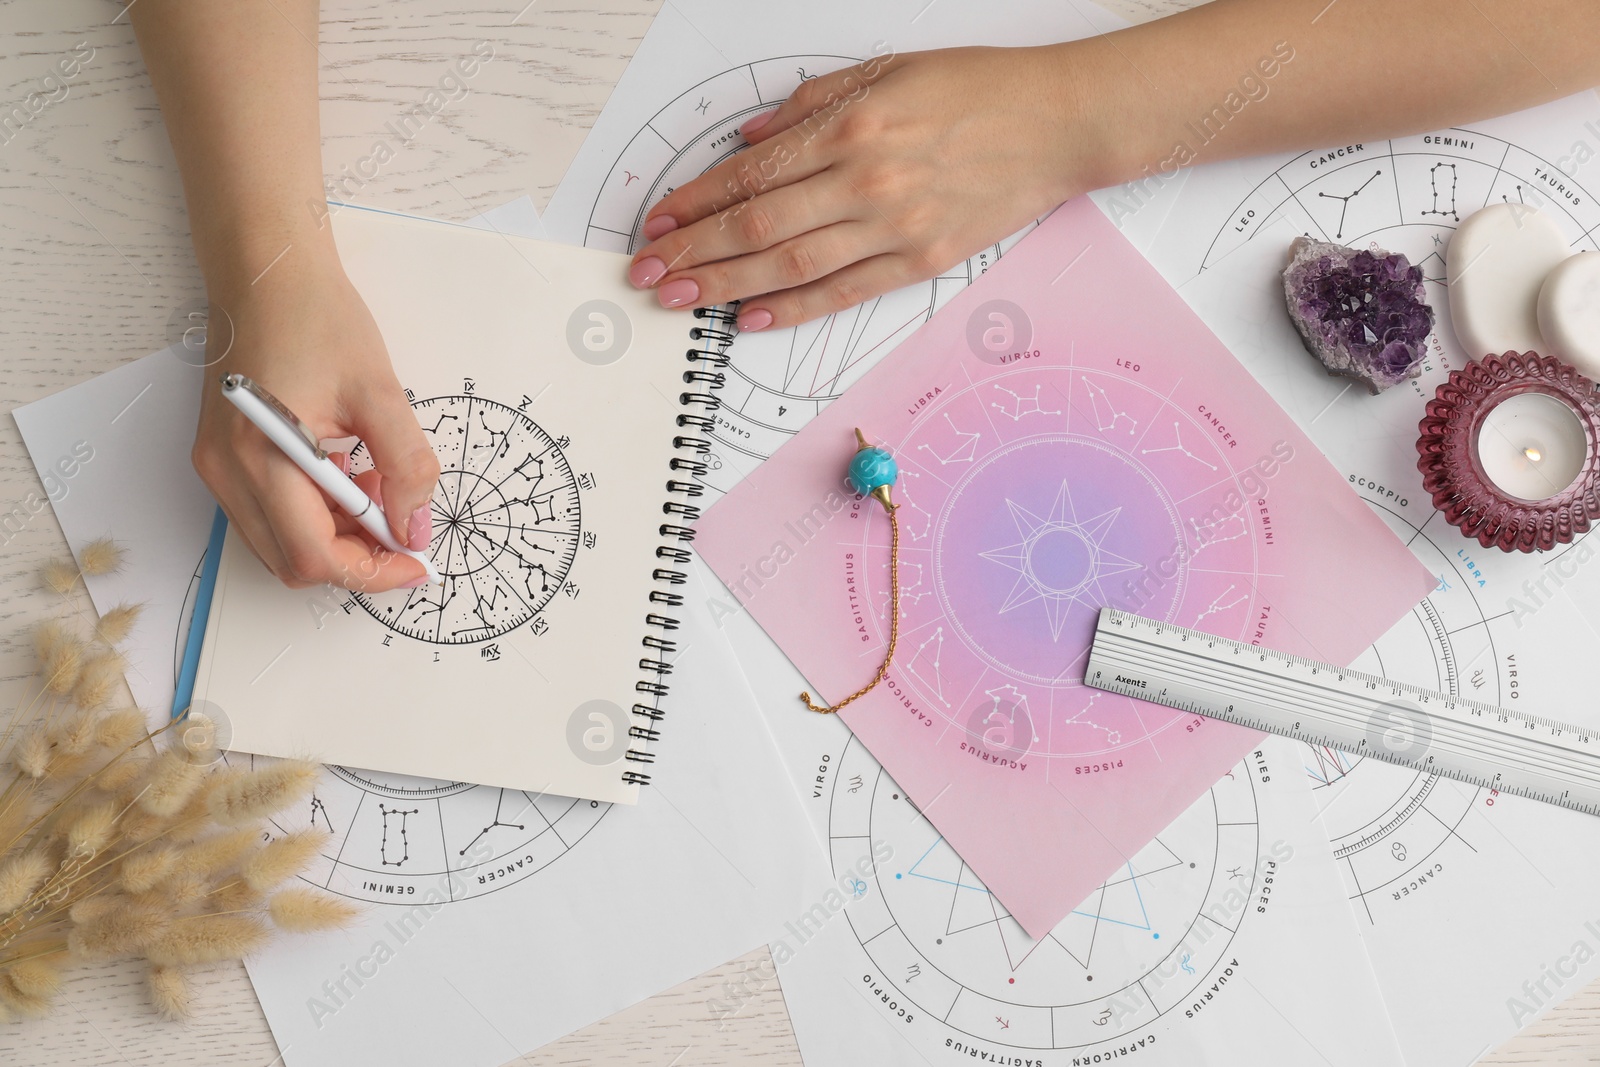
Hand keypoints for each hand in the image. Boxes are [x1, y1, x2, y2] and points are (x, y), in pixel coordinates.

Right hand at [193, 264, 439, 590]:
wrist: (268, 273)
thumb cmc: (317, 318)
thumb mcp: (381, 391)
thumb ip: (405, 465)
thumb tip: (415, 527)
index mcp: (261, 455)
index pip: (315, 555)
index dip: (372, 571)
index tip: (417, 560)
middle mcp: (227, 472)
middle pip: (295, 562)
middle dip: (357, 558)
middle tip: (404, 527)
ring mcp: (219, 468)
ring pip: (282, 545)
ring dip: (337, 539)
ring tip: (378, 491)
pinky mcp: (224, 459)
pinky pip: (271, 516)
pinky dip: (315, 516)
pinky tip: (350, 479)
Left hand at [627, 45, 1093, 329]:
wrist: (1060, 124)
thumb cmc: (976, 89)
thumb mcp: (887, 71)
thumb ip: (810, 106)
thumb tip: (746, 142)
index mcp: (852, 125)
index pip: (751, 173)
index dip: (696, 201)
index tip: (658, 221)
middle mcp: (866, 180)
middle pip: (757, 227)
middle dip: (692, 251)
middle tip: (645, 271)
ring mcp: (895, 228)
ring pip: (790, 266)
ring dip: (724, 285)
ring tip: (679, 299)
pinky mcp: (921, 262)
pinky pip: (843, 292)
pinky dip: (792, 309)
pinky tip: (748, 319)